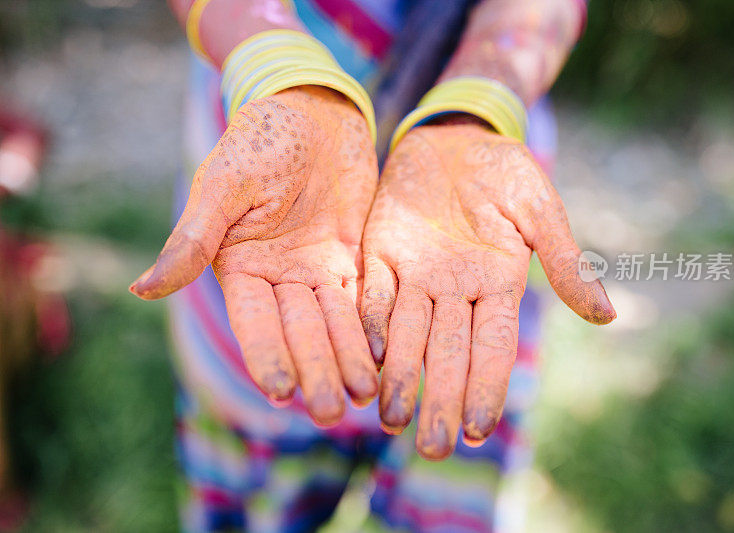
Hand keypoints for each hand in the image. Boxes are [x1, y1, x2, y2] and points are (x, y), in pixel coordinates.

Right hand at [130, 86, 378, 425]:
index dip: (268, 354)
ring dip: (346, 361)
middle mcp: (279, 278)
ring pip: (333, 325)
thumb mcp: (222, 185)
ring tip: (364, 397)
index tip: (282, 390)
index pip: (254, 322)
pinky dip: (370, 330)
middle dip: (315, 370)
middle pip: (299, 332)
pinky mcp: (351, 259)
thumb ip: (192, 239)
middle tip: (332, 412)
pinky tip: (384, 358)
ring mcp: (317, 270)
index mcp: (240, 267)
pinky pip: (362, 300)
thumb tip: (142, 290)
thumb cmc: (258, 140)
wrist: (312, 112)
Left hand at [360, 120, 614, 459]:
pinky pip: (375, 295)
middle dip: (440, 399)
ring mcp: (416, 274)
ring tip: (391, 419)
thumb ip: (564, 260)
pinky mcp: (381, 254)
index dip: (485, 388)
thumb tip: (605, 317)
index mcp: (497, 285)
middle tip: (432, 448)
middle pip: (447, 353)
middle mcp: (455, 291)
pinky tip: (368, 358)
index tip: (477, 430)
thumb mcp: (540, 209)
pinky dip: (372, 326)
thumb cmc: (506, 170)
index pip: (493, 348)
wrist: (455, 135)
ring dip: (400, 376)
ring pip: (408, 335)